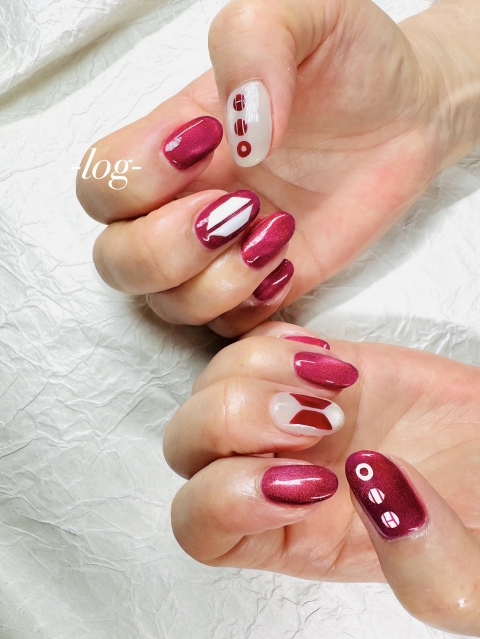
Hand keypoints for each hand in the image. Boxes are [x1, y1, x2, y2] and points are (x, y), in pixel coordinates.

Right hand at [77, 0, 477, 335]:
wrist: (408, 115)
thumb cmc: (349, 61)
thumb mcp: (303, 13)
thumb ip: (252, 41)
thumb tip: (235, 135)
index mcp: (171, 142)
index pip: (100, 184)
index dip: (137, 179)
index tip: (210, 144)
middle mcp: (184, 204)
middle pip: (116, 261)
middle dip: (168, 248)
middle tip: (241, 206)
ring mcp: (223, 253)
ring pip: (166, 306)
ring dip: (215, 283)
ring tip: (277, 232)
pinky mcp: (265, 286)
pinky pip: (228, 329)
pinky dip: (253, 309)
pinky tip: (291, 264)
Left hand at [164, 322, 479, 634]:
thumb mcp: (474, 582)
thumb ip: (430, 569)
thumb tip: (369, 483)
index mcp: (294, 540)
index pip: (200, 527)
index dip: (232, 500)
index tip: (314, 484)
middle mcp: (277, 474)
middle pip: (185, 445)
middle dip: (236, 421)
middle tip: (320, 421)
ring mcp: (291, 414)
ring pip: (209, 384)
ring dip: (259, 374)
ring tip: (335, 387)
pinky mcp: (316, 367)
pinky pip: (255, 340)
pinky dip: (279, 342)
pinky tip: (334, 362)